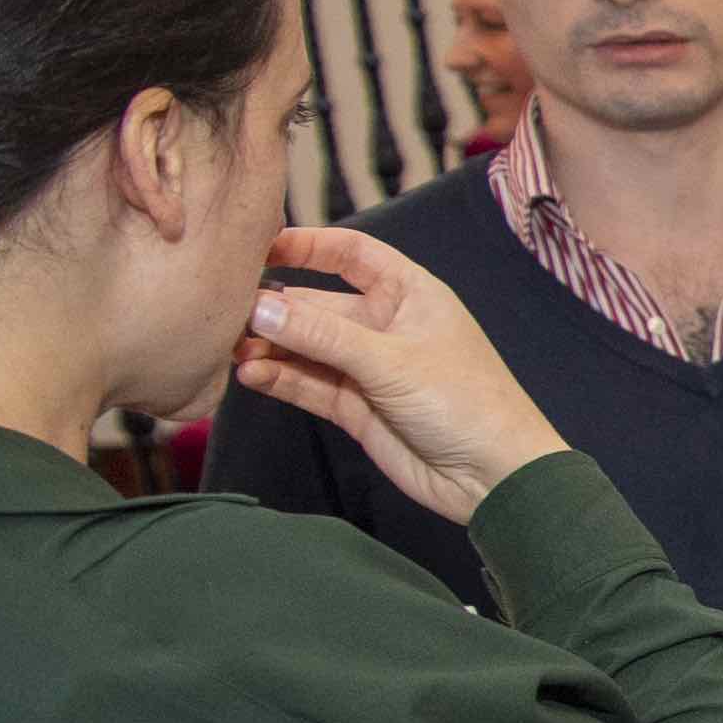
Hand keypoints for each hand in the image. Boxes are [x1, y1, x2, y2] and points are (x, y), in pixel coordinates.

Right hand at [229, 226, 565, 524]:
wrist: (495, 477)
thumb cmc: (467, 403)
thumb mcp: (391, 360)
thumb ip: (323, 335)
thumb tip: (260, 306)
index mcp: (411, 294)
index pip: (352, 253)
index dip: (307, 245)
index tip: (258, 245)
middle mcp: (386, 324)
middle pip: (317, 302)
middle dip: (274, 306)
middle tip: (227, 310)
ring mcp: (369, 366)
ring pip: (305, 346)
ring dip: (269, 345)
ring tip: (231, 347)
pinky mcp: (356, 405)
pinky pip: (307, 383)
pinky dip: (278, 378)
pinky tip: (250, 375)